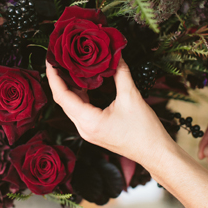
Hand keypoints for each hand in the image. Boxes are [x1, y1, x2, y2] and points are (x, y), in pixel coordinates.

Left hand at [46, 60, 173, 169]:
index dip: (54, 76)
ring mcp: (89, 131)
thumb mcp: (132, 97)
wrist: (155, 152)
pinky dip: (80, 95)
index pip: (62, 95)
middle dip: (60, 78)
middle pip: (63, 100)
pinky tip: (86, 83)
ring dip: (70, 87)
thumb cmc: (145, 131)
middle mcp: (84, 128)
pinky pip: (81, 110)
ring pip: (72, 105)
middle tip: (60, 58)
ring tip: (70, 67)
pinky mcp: (95, 131)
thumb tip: (115, 55)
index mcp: (89, 121)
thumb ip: (121, 74)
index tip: (51, 58)